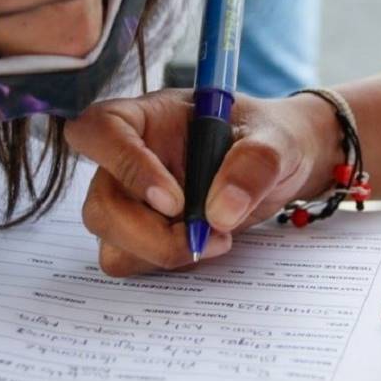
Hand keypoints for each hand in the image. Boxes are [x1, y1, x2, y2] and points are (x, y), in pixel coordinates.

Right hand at [64, 90, 339, 276]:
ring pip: (110, 241)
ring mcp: (130, 199)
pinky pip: (130, 260)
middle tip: (203, 235)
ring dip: (161, 252)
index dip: (125, 166)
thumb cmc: (270, 140)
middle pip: (100, 203)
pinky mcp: (141, 233)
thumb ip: (255, 163)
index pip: (100, 130)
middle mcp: (128, 158)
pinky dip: (166, 263)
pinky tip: (205, 245)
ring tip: (217, 238)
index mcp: (148, 117)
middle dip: (148, 234)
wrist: (280, 168)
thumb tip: (221, 212)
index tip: (174, 200)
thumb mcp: (276, 140)